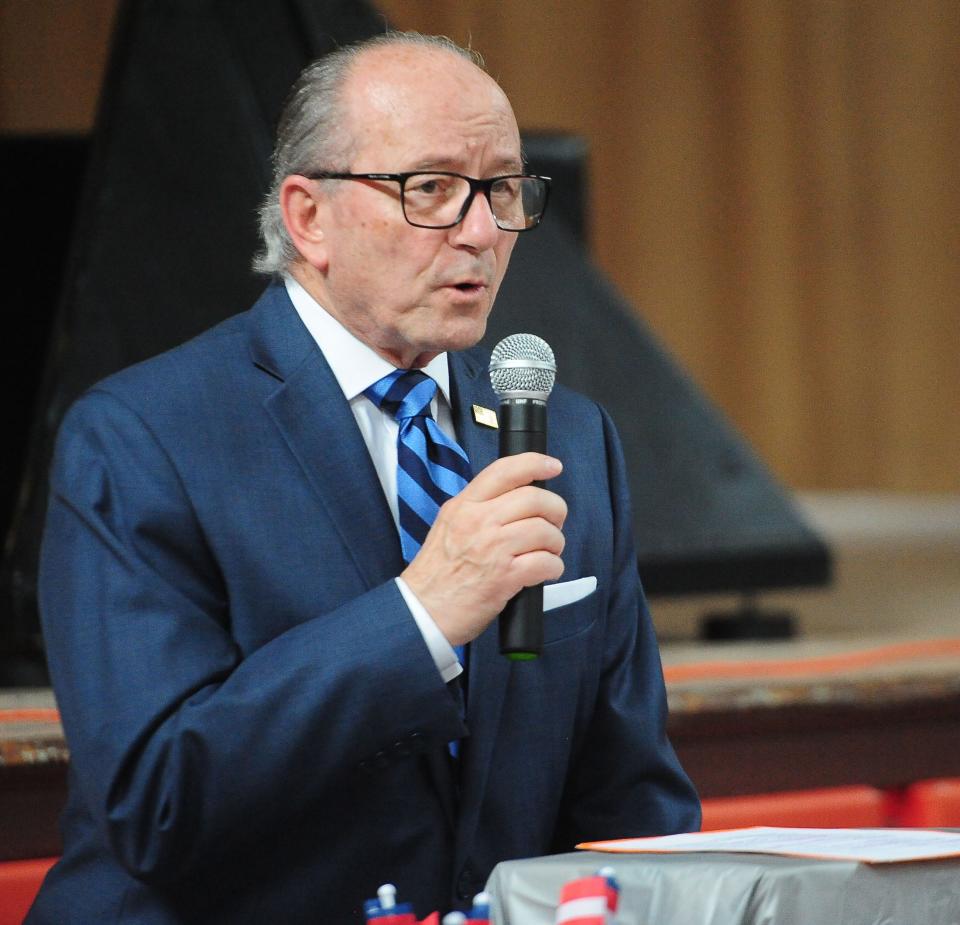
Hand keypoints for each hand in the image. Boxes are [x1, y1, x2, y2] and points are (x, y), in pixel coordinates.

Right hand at [401, 452, 566, 646]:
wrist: (422, 611)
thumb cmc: (436, 574)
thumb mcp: (447, 526)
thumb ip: (476, 509)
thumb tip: (514, 500)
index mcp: (464, 506)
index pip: (504, 471)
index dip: (535, 463)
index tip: (553, 466)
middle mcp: (479, 521)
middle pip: (534, 498)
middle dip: (555, 510)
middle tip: (554, 522)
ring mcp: (493, 549)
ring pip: (545, 530)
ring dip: (555, 543)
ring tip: (548, 552)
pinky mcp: (505, 577)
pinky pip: (546, 562)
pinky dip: (553, 567)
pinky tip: (545, 571)